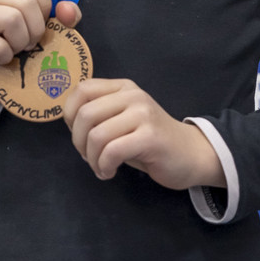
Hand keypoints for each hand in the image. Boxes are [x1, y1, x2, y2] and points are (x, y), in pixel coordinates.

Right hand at [0, 0, 81, 105]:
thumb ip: (62, 17)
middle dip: (34, 30)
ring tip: (13, 49)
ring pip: (12, 19)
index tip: (35, 24)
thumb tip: (68, 11)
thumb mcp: (41, 28)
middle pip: (26, 3)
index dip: (45, 7)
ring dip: (19, 43)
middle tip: (25, 44)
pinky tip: (0, 59)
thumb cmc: (13, 44)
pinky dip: (6, 57)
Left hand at [60, 78, 223, 189]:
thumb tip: (68, 121)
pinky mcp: (150, 137)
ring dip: (92, 159)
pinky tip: (109, 172)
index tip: (78, 134)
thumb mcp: (123, 119)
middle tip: (89, 157)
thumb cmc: (150, 141)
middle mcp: (132, 95)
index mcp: (122, 88)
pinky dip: (104, 166)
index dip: (69, 114)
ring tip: (101, 168)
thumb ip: (100, 114)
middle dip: (78, 142)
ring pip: (97, 135)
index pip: (82, 89)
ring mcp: (143, 114)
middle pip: (85, 114)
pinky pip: (112, 151)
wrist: (192, 154)